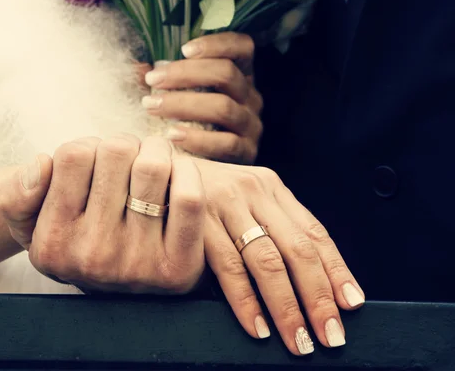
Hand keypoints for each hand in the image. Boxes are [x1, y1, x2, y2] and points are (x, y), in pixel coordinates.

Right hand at [0, 136, 205, 293]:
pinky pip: (188, 197)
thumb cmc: (75, 237)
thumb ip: (15, 192)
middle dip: (126, 143)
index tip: (97, 161)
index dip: (90, 146)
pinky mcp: (178, 268)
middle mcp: (92, 257)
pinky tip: (178, 174)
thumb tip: (40, 164)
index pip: (74, 154)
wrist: (119, 293)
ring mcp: (137, 265)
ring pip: (152, 167)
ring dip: (156, 151)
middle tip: (129, 157)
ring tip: (152, 162)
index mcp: (52, 243)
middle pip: (117, 151)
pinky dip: (186, 171)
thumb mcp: (28, 220)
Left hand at [142, 32, 262, 163]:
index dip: (216, 43)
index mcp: (238, 73)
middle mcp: (250, 96)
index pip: (241, 46)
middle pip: (226, 73)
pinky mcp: (246, 153)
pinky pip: (226, 143)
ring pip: (224, 107)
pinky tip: (170, 135)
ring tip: (151, 106)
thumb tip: (138, 67)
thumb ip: (160, 78)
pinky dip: (197, 138)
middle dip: (185, 73)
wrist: (196, 168)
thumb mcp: (174, 93)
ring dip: (183, 104)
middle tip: (152, 80)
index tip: (183, 49)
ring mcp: (251, 125)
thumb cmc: (182, 120)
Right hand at [196, 158, 364, 355]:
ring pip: (267, 261)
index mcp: (270, 186)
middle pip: (297, 249)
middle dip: (318, 296)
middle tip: (331, 335)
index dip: (336, 270)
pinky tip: (257, 327)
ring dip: (286, 306)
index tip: (352, 305)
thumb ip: (272, 224)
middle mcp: (252, 190)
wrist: (158, 169)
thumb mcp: (244, 197)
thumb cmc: (206, 193)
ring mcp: (224, 203)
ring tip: (299, 341)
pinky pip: (228, 267)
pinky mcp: (197, 220)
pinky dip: (245, 301)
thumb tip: (314, 279)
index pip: (314, 232)